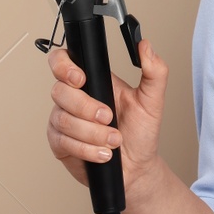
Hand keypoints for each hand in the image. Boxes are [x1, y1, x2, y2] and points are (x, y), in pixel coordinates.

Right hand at [44, 38, 167, 203]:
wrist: (137, 168)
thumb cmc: (140, 133)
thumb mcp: (152, 100)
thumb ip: (154, 72)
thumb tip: (146, 46)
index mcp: (91, 81)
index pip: (62, 61)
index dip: (63, 66)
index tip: (81, 79)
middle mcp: (72, 98)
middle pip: (59, 91)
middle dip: (86, 107)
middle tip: (109, 117)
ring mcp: (62, 120)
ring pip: (63, 119)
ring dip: (92, 133)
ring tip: (113, 140)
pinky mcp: (59, 144)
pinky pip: (64, 142)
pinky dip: (87, 149)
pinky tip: (103, 153)